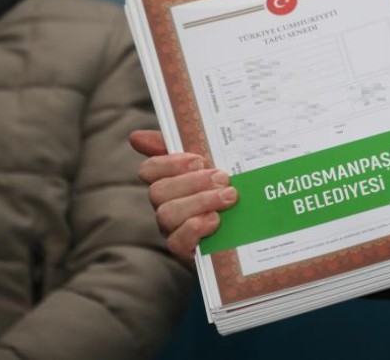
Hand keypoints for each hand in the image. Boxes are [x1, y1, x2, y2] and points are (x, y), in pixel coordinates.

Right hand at [130, 130, 236, 264]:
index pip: (150, 170)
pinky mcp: (186, 252)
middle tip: (222, 178)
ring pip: (167, 214)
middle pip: (158, 192)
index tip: (199, 160)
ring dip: (200, 201)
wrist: (253, 232)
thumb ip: (183, 146)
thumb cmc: (227, 192)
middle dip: (192, 182)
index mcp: (171, 183)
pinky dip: (196, 227)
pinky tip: (215, 219)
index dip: (170, 163)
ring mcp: (174, 230)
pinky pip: (177, 242)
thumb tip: (136, 137)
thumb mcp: (212, 165)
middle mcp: (166, 206)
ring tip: (228, 196)